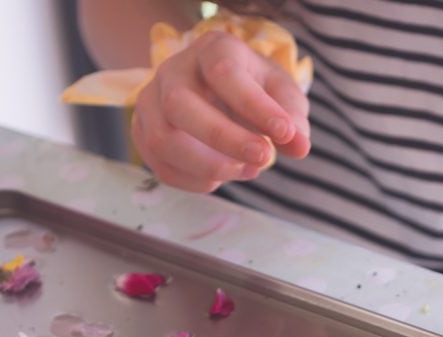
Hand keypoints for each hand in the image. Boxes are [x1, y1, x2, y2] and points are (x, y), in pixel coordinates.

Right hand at [132, 30, 309, 191]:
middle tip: (264, 159)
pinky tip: (223, 177)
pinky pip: (161, 165)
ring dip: (209, 165)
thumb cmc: (256, 90)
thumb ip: (293, 118)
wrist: (222, 93)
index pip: (224, 73)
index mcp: (212, 50)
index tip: (285, 133)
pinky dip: (195, 181)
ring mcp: (151, 102)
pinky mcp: (143, 133)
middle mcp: (173, 70)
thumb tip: (300, 147)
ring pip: (163, 139)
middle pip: (181, 105)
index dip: (255, 107)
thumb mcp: (282, 95)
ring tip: (248, 171)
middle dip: (225, 139)